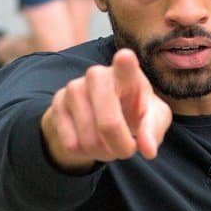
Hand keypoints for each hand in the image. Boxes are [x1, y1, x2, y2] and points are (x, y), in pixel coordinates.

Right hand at [41, 48, 172, 171]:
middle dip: (121, 147)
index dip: (124, 64)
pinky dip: (85, 153)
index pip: (125, 65)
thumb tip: (148, 150)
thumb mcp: (153, 118)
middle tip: (128, 150)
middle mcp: (97, 75)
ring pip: (89, 140)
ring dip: (103, 152)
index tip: (125, 57)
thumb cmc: (133, 110)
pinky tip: (92, 142)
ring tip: (110, 145)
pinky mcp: (57, 104)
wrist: (102, 109)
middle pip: (108, 124)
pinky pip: (71, 144)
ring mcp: (74, 88)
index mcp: (127, 74)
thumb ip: (153, 131)